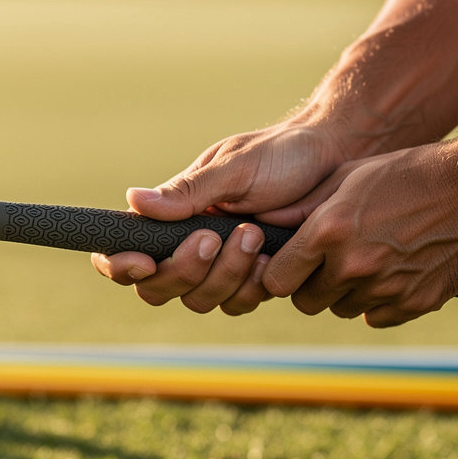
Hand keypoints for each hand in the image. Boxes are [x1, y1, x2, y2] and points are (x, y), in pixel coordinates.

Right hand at [91, 121, 345, 314]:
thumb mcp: (234, 167)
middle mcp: (191, 246)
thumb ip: (188, 191)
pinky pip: (240, 303)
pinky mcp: (256, 280)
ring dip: (225, 274)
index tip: (141, 262)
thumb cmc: (281, 155)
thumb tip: (132, 200)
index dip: (121, 267)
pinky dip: (253, 284)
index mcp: (173, 217)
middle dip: (184, 269)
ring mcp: (223, 268)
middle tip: (213, 237)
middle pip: (159, 289)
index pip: (126, 253)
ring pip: (201, 301)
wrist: (336, 162)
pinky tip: (270, 255)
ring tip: (253, 234)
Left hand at [261, 142, 457, 326]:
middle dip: (311, 284)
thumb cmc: (410, 173)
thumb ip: (303, 205)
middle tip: (329, 262)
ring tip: (368, 260)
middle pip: (305, 301)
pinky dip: (379, 302)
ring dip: (346, 292)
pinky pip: (376, 316)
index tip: (291, 264)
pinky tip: (393, 272)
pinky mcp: (414, 304)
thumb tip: (262, 223)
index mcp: (329, 232)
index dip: (281, 272)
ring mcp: (385, 289)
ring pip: (342, 308)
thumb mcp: (350, 176)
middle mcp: (353, 265)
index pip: (277, 279)